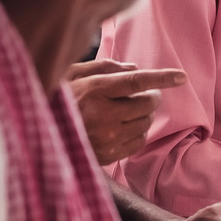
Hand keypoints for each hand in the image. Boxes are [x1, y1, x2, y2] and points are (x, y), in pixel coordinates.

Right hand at [65, 59, 185, 165]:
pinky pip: (138, 142)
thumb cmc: (57, 99)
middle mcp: (103, 114)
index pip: (136, 82)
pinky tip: (123, 126)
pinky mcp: (108, 155)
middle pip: (147, 104)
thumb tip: (134, 68)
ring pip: (145, 123)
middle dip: (153, 96)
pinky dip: (137, 132)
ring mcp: (107, 137)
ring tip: (128, 110)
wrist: (38, 135)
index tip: (181, 77)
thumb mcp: (72, 73)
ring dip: (144, 114)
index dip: (161, 78)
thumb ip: (103, 66)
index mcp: (94, 90)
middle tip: (146, 94)